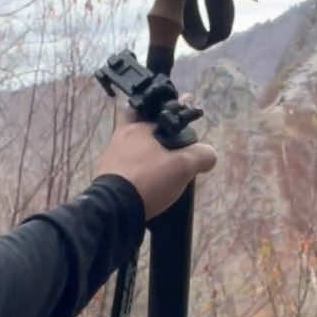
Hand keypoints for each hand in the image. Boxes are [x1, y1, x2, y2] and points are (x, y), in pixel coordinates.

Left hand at [95, 108, 216, 220]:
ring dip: (143, 152)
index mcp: (136, 127)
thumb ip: (200, 156)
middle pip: (135, 124)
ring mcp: (110, 158)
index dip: (169, 108)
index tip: (182, 116)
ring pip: (129, 147)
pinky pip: (124, 167)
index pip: (151, 105)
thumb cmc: (148, 179)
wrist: (115, 211)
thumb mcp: (183, 167)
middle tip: (166, 140)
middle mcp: (119, 138)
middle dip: (149, 128)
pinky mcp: (106, 178)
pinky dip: (136, 170)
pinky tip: (147, 181)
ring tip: (161, 166)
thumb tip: (210, 154)